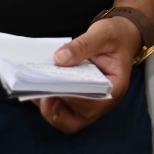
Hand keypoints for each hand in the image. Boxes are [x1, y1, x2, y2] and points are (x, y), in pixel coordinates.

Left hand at [33, 16, 139, 132]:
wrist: (119, 36)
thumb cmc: (116, 36)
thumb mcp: (103, 34)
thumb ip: (83, 45)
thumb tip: (59, 59)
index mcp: (114, 87)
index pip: (93, 103)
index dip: (72, 99)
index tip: (55, 88)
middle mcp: (102, 100)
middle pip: (75, 119)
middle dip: (54, 110)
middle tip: (39, 93)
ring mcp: (89, 102)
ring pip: (65, 119)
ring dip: (48, 108)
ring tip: (33, 89)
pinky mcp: (78, 98)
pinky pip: (61, 109)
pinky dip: (47, 101)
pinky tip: (37, 86)